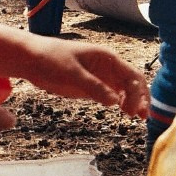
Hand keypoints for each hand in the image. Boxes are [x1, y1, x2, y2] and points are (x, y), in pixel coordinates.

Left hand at [16, 38, 149, 118]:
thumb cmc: (52, 59)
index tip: (135, 111)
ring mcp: (100, 76)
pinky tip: (124, 112)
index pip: (132, 76)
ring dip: (133, 101)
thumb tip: (115, 101)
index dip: (138, 93)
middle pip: (133, 82)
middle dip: (141, 97)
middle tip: (143, 117)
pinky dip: (121, 102)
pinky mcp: (92, 86)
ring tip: (136, 117)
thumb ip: (93, 87)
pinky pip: (112, 94)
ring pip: (125, 89)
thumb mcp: (72, 73)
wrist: (32, 58)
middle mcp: (108, 67)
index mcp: (107, 58)